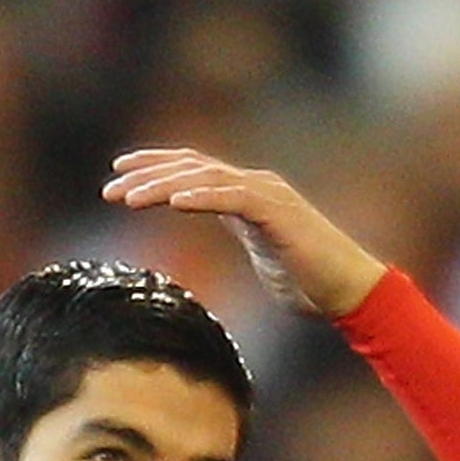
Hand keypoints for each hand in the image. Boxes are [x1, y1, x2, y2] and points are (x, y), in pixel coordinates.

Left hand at [101, 148, 386, 318]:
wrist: (349, 292)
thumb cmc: (308, 282)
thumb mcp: (261, 258)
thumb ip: (240, 243)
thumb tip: (217, 259)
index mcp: (249, 196)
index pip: (195, 171)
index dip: (157, 168)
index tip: (119, 174)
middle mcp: (257, 186)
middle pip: (192, 169)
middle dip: (147, 175)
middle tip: (109, 188)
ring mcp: (269, 195)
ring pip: (206, 179)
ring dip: (163, 185)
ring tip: (128, 197)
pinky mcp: (279, 213)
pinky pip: (234, 198)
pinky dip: (203, 197)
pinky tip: (174, 202)